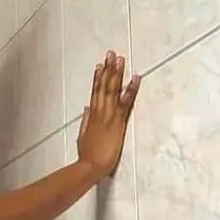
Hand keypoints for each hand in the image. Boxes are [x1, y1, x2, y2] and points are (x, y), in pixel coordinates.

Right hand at [77, 50, 140, 179]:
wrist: (91, 166)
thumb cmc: (87, 155)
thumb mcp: (83, 135)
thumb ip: (86, 120)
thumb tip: (87, 108)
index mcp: (92, 116)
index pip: (95, 92)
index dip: (98, 78)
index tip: (100, 65)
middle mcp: (99, 112)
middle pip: (104, 87)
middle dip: (108, 69)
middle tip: (111, 54)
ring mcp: (109, 116)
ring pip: (112, 90)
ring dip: (117, 74)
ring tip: (120, 59)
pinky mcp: (117, 122)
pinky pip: (125, 102)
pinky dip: (131, 89)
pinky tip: (136, 77)